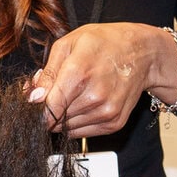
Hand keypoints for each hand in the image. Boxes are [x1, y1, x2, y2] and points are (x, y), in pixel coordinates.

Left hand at [28, 23, 176, 138]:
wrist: (142, 53)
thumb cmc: (105, 43)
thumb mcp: (69, 44)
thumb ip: (47, 73)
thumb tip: (33, 98)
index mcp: (79, 73)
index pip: (48, 107)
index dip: (38, 107)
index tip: (38, 100)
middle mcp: (94, 96)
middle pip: (56, 119)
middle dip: (50, 108)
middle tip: (60, 90)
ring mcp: (106, 112)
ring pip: (67, 128)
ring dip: (64, 116)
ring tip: (76, 94)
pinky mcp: (114, 123)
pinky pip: (83, 133)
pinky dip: (78, 122)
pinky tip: (86, 103)